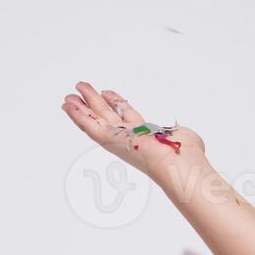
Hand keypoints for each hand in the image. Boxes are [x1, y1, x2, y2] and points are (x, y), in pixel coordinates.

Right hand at [61, 82, 206, 179]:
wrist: (179, 165)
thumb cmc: (187, 156)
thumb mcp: (186, 138)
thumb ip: (180, 133)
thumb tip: (183, 134)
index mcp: (147, 135)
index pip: (128, 116)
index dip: (117, 103)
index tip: (107, 93)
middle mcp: (131, 137)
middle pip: (108, 115)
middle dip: (95, 102)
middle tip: (81, 90)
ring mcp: (119, 139)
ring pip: (96, 119)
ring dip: (82, 107)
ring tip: (69, 95)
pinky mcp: (110, 141)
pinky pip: (90, 127)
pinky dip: (77, 116)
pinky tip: (67, 105)